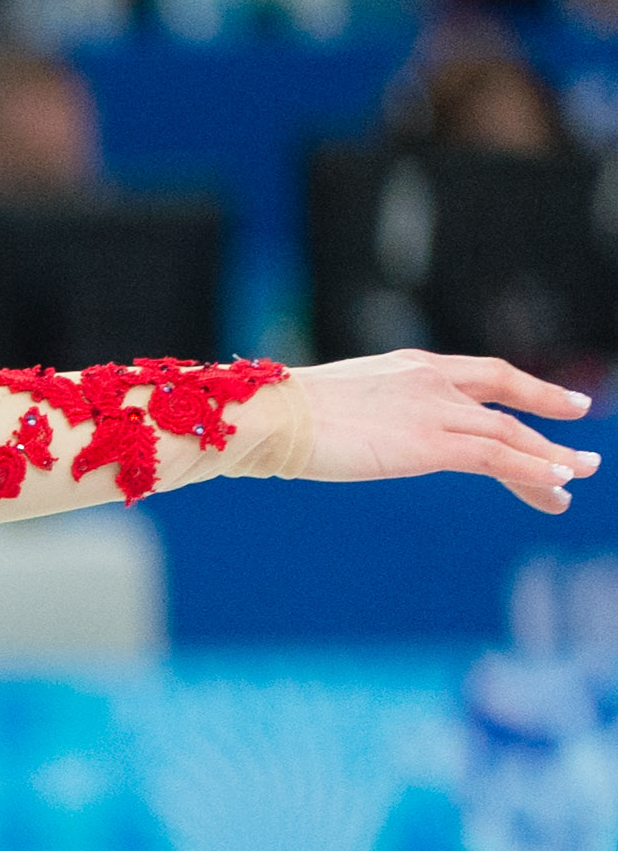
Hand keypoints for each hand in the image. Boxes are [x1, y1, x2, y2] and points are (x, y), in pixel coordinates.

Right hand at [290, 353, 599, 512]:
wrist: (269, 416)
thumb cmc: (279, 416)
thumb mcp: (336, 405)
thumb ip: (363, 414)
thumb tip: (353, 435)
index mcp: (412, 367)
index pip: (486, 376)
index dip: (529, 390)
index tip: (560, 402)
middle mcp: (434, 383)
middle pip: (507, 407)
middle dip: (548, 428)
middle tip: (580, 457)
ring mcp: (434, 412)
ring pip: (510, 436)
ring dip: (550, 459)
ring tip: (577, 477)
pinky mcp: (430, 446)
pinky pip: (497, 458)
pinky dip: (532, 470)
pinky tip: (557, 483)